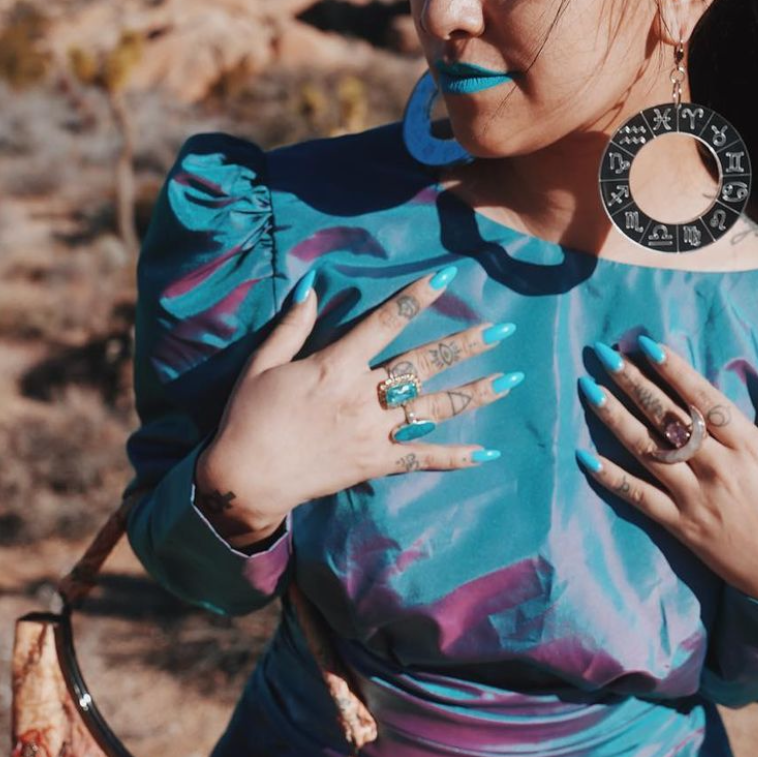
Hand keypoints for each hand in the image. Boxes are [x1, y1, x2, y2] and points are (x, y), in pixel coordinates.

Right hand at [196, 263, 519, 538]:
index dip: (417, 297)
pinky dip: (455, 458)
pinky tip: (486, 453)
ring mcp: (374, 432)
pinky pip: (423, 459)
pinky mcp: (376, 464)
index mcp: (336, 365)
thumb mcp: (262, 364)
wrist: (247, 479)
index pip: (385, 322)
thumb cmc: (249, 417)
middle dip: (465, 344)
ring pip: (435, 408)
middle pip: (424, 364)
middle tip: (502, 328)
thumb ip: (292, 326)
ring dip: (476, 392)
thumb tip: (311, 286)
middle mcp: (363, 396)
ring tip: (511, 378)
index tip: (447, 276)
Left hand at [576, 335, 757, 609]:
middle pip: (670, 418)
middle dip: (636, 384)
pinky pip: (640, 498)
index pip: (705, 401)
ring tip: (589, 389)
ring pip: (648, 451)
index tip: (648, 345)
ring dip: (615, 419)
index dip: (675, 371)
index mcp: (751, 448)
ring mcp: (696, 498)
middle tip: (605, 354)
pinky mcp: (681, 527)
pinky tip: (585, 457)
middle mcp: (719, 468)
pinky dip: (612, 479)